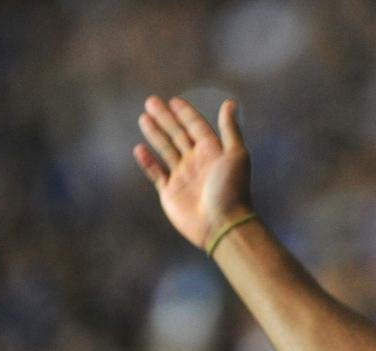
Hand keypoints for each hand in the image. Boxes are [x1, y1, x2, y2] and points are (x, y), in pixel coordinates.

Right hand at [133, 96, 253, 250]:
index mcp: (213, 151)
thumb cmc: (232, 189)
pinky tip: (139, 148)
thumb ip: (230, 129)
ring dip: (155, 134)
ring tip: (144, 117)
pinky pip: (156, 173)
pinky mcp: (171, 192)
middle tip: (151, 101)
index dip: (186, 114)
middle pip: (178, 134)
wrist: (222, 224)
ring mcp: (183, 177)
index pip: (197, 127)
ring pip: (166, 150)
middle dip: (165, 118)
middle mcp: (197, 162)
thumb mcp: (236, 155)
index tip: (174, 100)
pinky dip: (148, 161)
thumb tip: (230, 102)